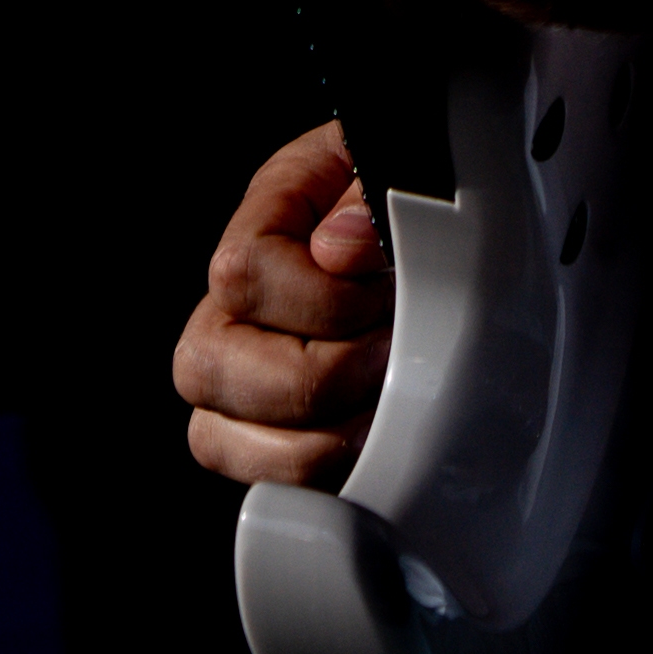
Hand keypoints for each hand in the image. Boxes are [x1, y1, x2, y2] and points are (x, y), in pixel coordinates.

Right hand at [174, 118, 393, 489]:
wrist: (447, 243)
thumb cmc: (421, 204)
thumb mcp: (402, 170)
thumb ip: (369, 197)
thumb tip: (336, 249)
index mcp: (266, 215)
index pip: (241, 272)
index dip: (322, 300)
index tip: (383, 298)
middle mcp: (232, 302)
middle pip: (205, 364)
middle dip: (317, 377)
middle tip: (386, 360)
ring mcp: (238, 376)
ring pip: (213, 438)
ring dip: (315, 439)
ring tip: (382, 409)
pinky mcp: (265, 439)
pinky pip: (258, 483)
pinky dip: (318, 479)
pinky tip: (371, 446)